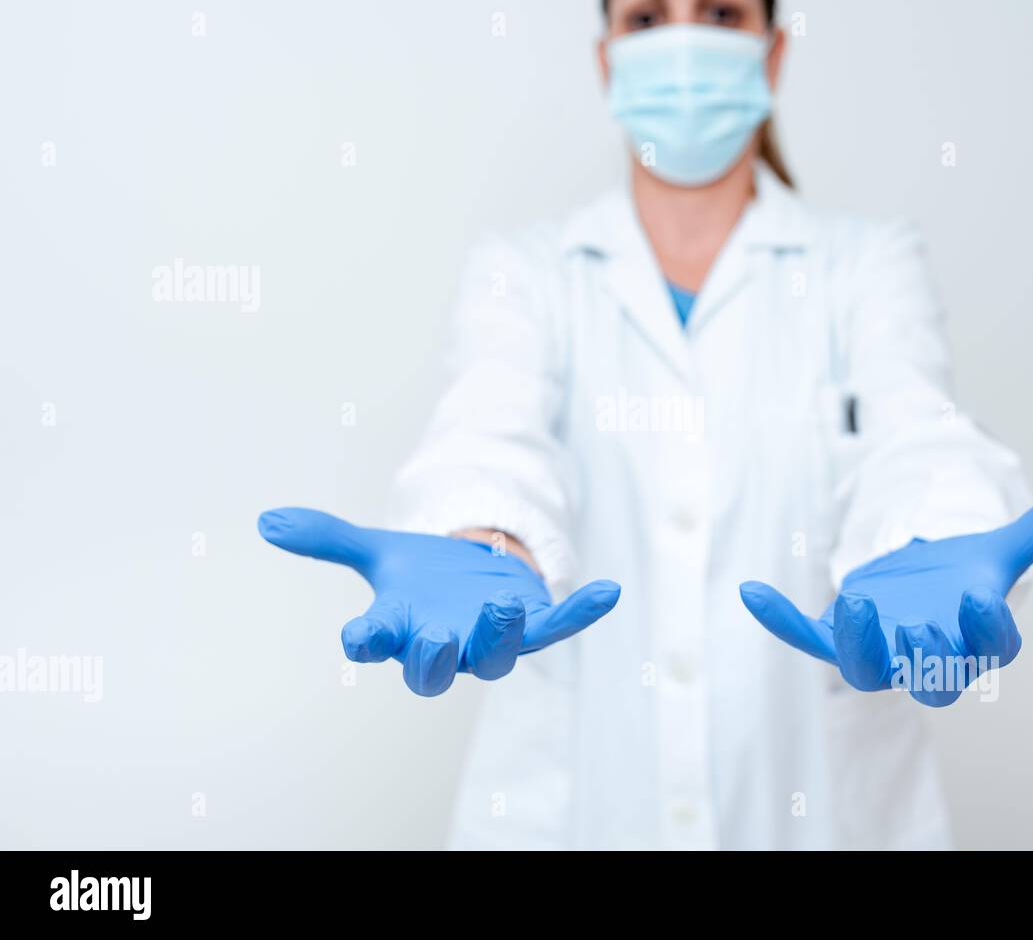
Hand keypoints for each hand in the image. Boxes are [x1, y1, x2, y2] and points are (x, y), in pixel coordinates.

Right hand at [258, 508, 619, 695]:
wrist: (475, 579)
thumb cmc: (423, 577)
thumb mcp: (379, 550)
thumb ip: (329, 538)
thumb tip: (267, 520)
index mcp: (400, 627)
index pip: (373, 641)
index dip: (365, 641)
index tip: (355, 637)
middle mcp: (443, 643)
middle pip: (434, 668)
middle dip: (433, 656)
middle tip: (432, 639)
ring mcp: (490, 638)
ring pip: (496, 655)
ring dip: (501, 634)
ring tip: (505, 603)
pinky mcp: (534, 625)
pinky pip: (559, 627)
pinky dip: (582, 610)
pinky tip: (609, 591)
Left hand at [738, 484, 1032, 706]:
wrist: (917, 583)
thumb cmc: (963, 573)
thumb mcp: (1001, 544)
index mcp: (977, 636)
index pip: (994, 647)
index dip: (986, 626)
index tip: (976, 594)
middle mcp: (931, 654)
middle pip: (934, 679)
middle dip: (928, 654)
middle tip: (917, 624)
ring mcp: (881, 651)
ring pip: (868, 669)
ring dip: (859, 644)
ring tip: (854, 602)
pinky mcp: (839, 637)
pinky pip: (808, 639)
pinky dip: (782, 618)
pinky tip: (753, 591)